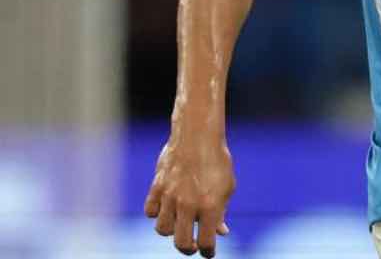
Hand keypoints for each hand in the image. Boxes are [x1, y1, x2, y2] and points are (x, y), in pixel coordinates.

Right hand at [144, 135, 234, 256]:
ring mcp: (170, 196)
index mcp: (210, 205)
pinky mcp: (156, 187)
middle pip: (181, 243)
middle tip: (191, 246)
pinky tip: (166, 208)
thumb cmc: (217, 161)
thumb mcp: (227, 186)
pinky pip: (150, 212)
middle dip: (187, 249)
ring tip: (179, 224)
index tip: (208, 253)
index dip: (207, 252)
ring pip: (162, 229)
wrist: (198, 136)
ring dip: (171, 230)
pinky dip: (156, 214)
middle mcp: (189, 204)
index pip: (205, 242)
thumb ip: (221, 212)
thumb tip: (221, 233)